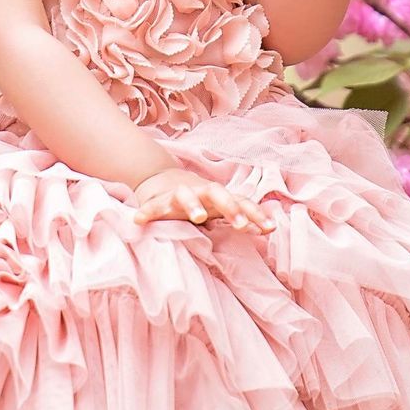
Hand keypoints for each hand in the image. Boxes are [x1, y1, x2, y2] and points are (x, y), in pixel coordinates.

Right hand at [129, 166, 274, 233]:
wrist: (162, 181)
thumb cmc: (200, 200)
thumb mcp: (220, 208)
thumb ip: (242, 216)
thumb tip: (270, 229)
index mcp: (219, 197)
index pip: (241, 202)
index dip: (255, 214)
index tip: (269, 228)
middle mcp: (201, 192)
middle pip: (217, 192)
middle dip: (230, 207)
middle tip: (240, 225)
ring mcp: (178, 195)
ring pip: (186, 195)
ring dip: (192, 204)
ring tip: (197, 217)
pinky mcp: (157, 201)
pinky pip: (151, 207)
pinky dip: (146, 212)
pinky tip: (139, 221)